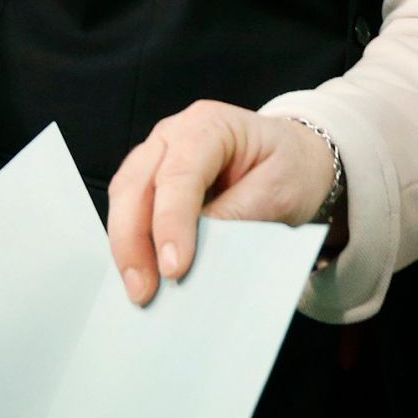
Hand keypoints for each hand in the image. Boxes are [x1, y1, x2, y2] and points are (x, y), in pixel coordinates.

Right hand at [107, 102, 336, 304]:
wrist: (295, 159)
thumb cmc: (289, 169)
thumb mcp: (278, 193)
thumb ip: (235, 218)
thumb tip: (194, 255)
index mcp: (211, 125)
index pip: (180, 175)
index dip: (171, 223)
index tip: (173, 268)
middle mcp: (174, 134)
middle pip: (136, 185)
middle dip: (134, 242)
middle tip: (144, 290)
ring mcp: (157, 154)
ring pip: (123, 197)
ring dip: (126, 247)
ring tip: (140, 291)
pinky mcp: (151, 179)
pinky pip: (128, 210)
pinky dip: (130, 243)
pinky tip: (140, 274)